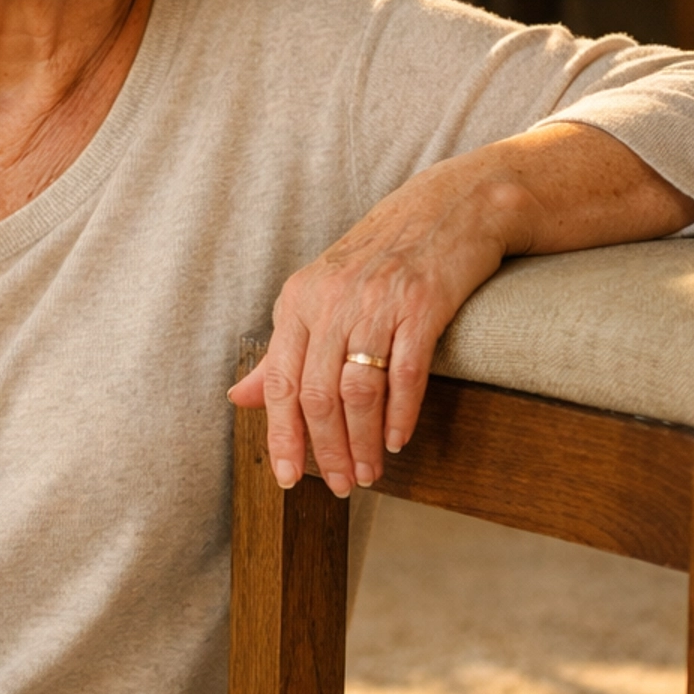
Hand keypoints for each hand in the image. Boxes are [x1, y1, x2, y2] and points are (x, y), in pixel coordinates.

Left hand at [228, 124, 693, 495]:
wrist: (455, 206)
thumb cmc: (385, 258)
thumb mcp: (323, 297)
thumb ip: (282, 351)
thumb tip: (239, 398)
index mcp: (298, 299)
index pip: (281, 383)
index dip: (282, 437)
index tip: (289, 481)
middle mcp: (331, 298)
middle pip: (318, 395)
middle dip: (327, 452)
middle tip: (343, 488)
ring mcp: (378, 300)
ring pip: (358, 391)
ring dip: (363, 443)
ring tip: (372, 474)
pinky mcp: (423, 303)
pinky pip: (405, 373)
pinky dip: (401, 415)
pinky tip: (400, 441)